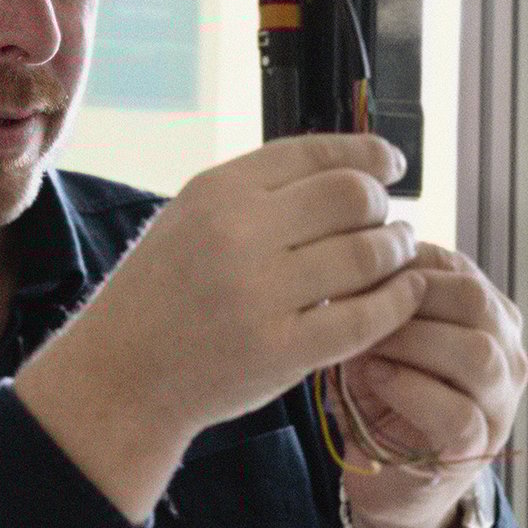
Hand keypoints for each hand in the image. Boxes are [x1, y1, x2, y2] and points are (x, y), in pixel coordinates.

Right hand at [14, 135, 426, 522]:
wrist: (123, 375)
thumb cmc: (164, 291)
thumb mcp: (192, 216)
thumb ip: (259, 191)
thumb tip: (348, 168)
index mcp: (218, 189)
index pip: (314, 151)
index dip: (367, 153)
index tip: (393, 165)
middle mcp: (239, 232)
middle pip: (350, 196)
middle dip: (383, 205)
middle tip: (391, 220)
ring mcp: (259, 294)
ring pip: (365, 253)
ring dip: (397, 249)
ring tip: (400, 253)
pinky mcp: (279, 352)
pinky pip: (363, 318)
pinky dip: (397, 301)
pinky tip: (405, 293)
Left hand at [335, 245, 527, 527]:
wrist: (391, 479)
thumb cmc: (386, 390)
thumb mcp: (387, 333)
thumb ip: (385, 297)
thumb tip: (355, 258)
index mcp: (488, 311)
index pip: (454, 265)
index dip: (403, 260)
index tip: (355, 268)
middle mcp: (506, 350)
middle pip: (475, 299)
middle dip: (411, 296)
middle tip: (360, 303)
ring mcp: (500, 401)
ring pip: (477, 353)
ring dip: (413, 341)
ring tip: (367, 344)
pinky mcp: (479, 447)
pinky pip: (457, 413)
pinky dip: (411, 390)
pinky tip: (376, 377)